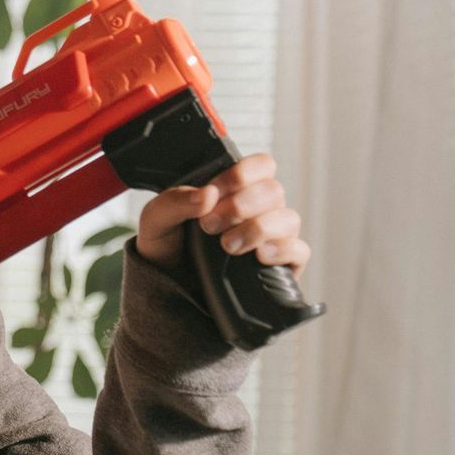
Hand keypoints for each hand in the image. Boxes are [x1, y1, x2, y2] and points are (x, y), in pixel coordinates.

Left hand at [136, 152, 310, 277]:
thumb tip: (207, 194)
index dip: (240, 175)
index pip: (260, 166)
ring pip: (288, 219)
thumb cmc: (167, 246)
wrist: (168, 288)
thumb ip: (174, 201)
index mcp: (234, 189)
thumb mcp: (156, 220)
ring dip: (258, 229)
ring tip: (228, 246)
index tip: (212, 194)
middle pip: (274, 190)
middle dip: (240, 206)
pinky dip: (282, 250)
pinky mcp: (281, 263)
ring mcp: (272, 235)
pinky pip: (299, 250)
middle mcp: (258, 208)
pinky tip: (259, 256)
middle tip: (210, 226)